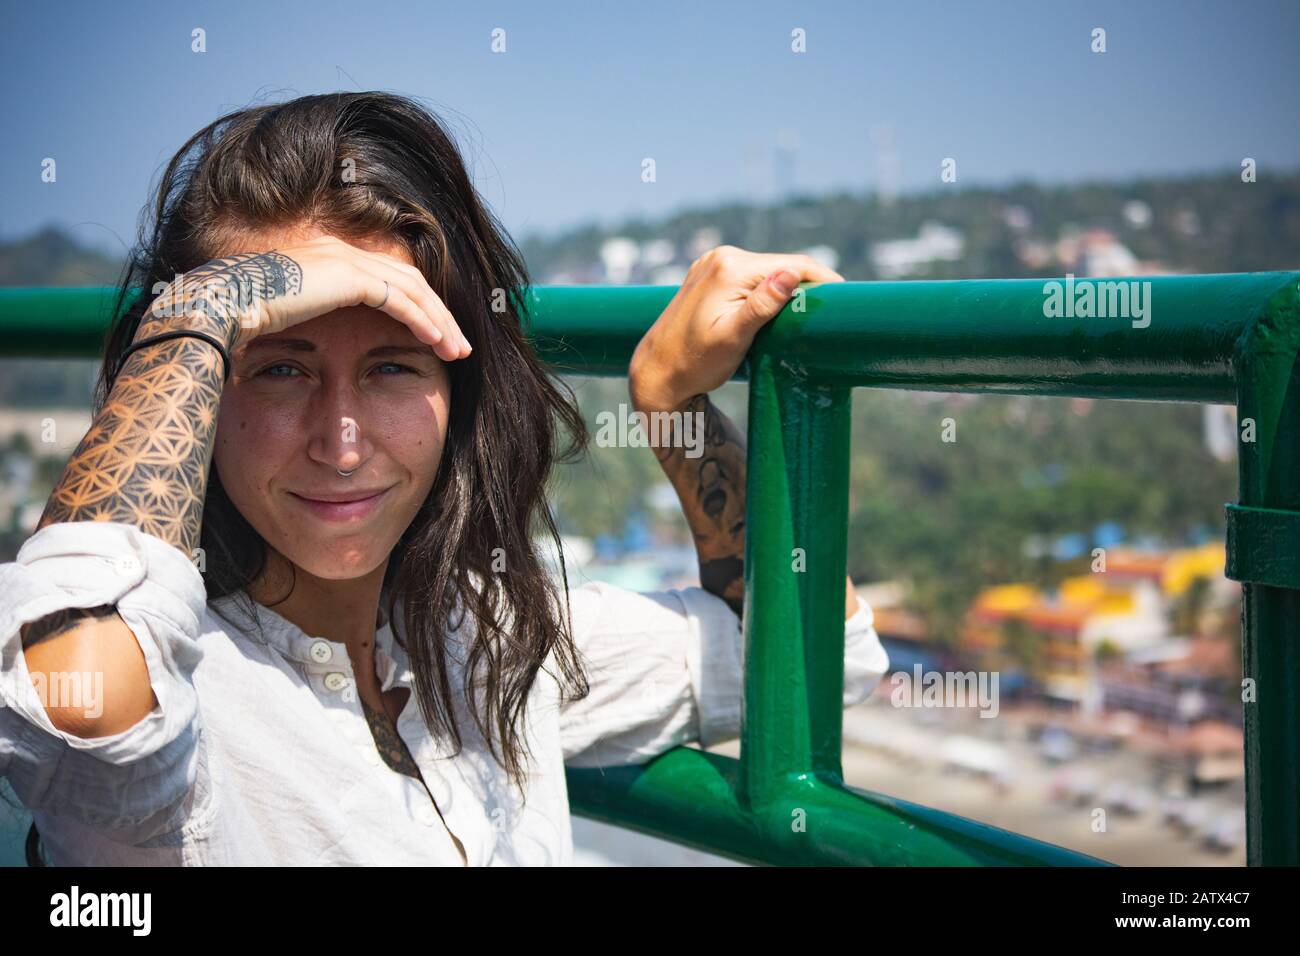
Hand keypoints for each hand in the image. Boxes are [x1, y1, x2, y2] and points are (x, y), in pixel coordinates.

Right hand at [139, 235, 469, 362]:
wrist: (216, 307)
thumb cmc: (237, 324)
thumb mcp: (281, 324)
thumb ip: (307, 326)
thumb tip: (314, 358)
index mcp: (324, 262)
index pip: (386, 281)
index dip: (416, 309)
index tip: (434, 339)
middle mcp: (338, 254)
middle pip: (407, 282)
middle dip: (438, 314)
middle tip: (459, 345)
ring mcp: (344, 260)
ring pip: (412, 289)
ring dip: (440, 320)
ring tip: (459, 350)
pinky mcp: (348, 275)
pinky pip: (401, 299)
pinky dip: (425, 320)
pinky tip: (440, 343)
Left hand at [628, 245, 843, 410]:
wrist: (656, 373)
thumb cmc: (695, 363)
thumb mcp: (733, 338)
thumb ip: (762, 305)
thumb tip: (791, 273)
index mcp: (729, 268)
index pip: (791, 265)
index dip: (823, 280)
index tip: (848, 298)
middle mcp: (720, 257)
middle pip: (781, 266)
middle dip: (809, 284)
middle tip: (836, 310)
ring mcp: (713, 263)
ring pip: (767, 271)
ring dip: (790, 287)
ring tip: (814, 311)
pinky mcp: (710, 274)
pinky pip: (751, 277)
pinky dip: (769, 289)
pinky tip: (783, 308)